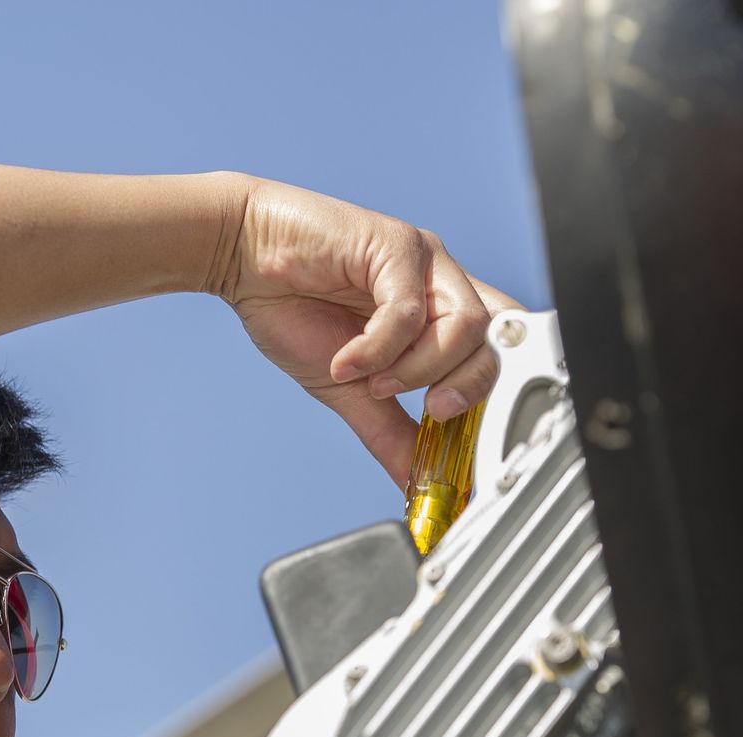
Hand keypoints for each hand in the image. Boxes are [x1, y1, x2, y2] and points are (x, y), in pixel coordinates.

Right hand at [215, 177, 516, 485]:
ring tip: (371, 381)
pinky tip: (346, 360)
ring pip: (464, 326)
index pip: (499, 352)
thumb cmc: (294, 308)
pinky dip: (378, 349)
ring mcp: (423, 262)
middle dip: (467, 388)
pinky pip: (410, 311)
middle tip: (430, 411)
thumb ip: (389, 434)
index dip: (492, 395)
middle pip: (495, 342)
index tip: (454, 434)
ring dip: (417, 370)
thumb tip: (414, 484)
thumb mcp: (349, 391)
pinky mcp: (394, 245)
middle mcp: (442, 284)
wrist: (243, 258)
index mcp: (439, 316)